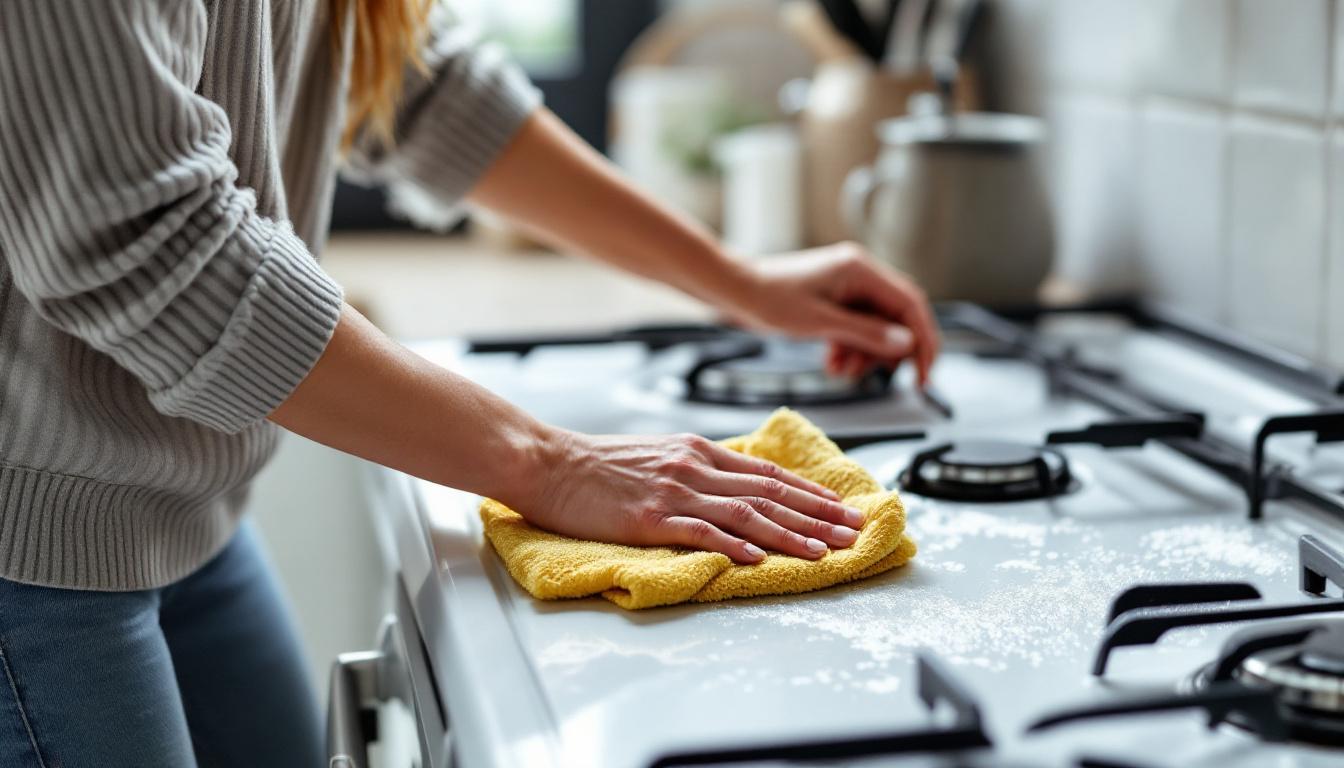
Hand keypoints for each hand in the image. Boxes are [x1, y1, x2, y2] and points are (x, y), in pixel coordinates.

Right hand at [518, 430, 865, 563]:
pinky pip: (701, 532)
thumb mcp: (656, 454)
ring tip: (825, 550)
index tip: (841, 507)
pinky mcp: (650, 517)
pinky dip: (734, 545)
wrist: (547, 461)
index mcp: (697, 450)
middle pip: (770, 493)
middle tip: (854, 530)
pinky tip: (759, 558)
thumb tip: (733, 485)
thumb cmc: (595, 463)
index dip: (810, 491)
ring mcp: (674, 492)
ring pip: (747, 513)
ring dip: (792, 533)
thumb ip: (696, 467)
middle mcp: (694, 467)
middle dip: (818, 513)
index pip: (768, 473)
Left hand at [727, 242, 939, 385]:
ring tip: (840, 371)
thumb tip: (906, 345)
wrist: (734, 290)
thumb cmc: (768, 299)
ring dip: (865, 354)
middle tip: (868, 375)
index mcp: (861, 270)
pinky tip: (832, 363)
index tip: (923, 376)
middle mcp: (861, 274)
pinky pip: (858, 327)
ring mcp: (849, 286)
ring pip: (878, 327)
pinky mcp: (837, 299)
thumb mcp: (819, 323)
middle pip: (898, 318)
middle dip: (886, 352)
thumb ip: (865, 333)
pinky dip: (851, 348)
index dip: (923, 342)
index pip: (911, 305)